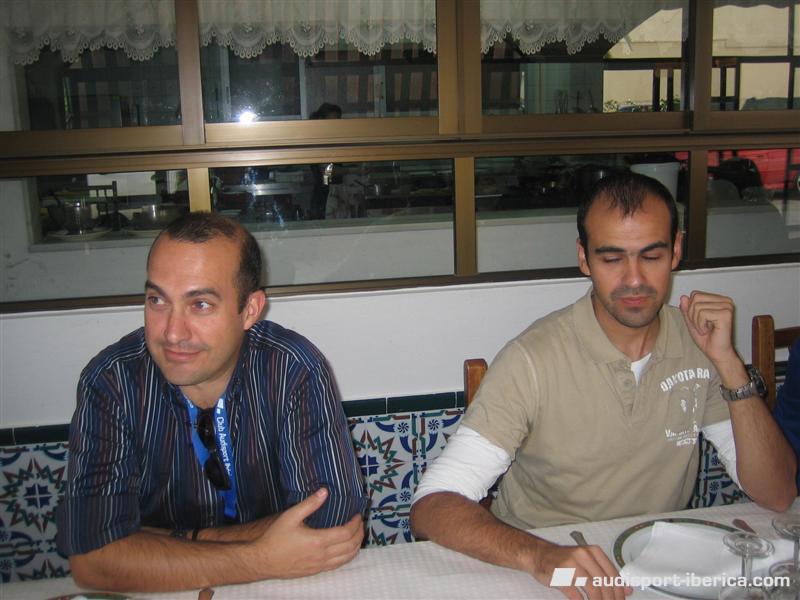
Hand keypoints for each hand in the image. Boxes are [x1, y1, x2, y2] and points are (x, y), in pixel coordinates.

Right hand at [249, 488, 363, 578]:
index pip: (346, 533)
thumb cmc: (275, 538)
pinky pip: (338, 566)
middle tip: (360, 523)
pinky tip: (346, 550)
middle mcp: (322, 556)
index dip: (355, 524)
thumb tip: (324, 491)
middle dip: (359, 534)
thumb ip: (309, 504)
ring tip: (357, 535)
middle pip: (350, 546)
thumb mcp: (290, 516)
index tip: (357, 515)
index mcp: (318, 541)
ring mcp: (320, 566)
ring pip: (347, 558)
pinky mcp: (315, 571)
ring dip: (356, 546)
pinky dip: (347, 557)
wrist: (263, 561)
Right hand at [531, 540, 630, 599]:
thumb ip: (607, 575)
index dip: (619, 593)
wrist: (538, 555)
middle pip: (604, 583)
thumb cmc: (565, 561)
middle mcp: (583, 555)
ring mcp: (571, 565)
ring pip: (593, 589)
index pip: (613, 575)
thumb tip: (628, 591)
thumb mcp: (588, 563)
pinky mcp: (560, 576)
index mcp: (593, 551)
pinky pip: (576, 595)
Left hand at [679, 291, 738, 365]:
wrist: (716, 353)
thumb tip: (683, 297)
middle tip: (701, 326)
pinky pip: (702, 313)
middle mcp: (725, 301)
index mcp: (719, 300)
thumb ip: (687, 309)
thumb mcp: (691, 321)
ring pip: (697, 306)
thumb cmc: (707, 339)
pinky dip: (700, 325)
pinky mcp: (726, 314)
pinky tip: (709, 330)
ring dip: (696, 321)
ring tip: (705, 329)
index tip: (699, 321)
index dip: (691, 309)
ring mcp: (727, 307)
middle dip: (692, 314)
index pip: (695, 294)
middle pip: (695, 298)